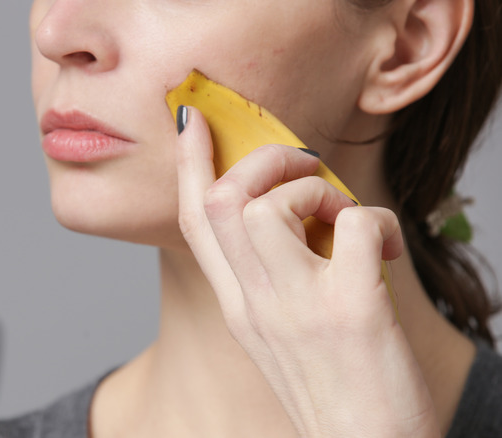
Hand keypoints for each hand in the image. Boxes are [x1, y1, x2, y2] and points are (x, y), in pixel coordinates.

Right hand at [175, 106, 439, 436]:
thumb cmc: (334, 389)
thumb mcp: (280, 331)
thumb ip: (272, 274)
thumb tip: (295, 211)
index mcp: (237, 306)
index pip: (194, 222)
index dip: (189, 164)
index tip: (193, 121)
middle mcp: (255, 304)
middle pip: (223, 202)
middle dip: (262, 160)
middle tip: (302, 168)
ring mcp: (298, 307)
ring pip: (271, 206)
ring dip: (314, 190)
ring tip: (341, 216)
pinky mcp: (350, 312)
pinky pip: (356, 226)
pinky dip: (379, 220)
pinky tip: (388, 250)